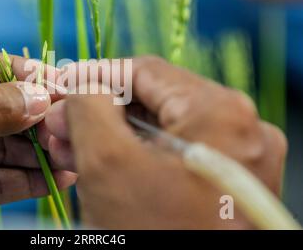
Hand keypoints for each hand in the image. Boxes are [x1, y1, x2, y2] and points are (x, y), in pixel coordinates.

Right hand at [39, 57, 286, 228]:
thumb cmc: (153, 235)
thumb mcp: (107, 161)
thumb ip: (88, 105)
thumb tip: (79, 83)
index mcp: (222, 111)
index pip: (145, 71)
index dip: (97, 74)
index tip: (63, 84)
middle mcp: (243, 128)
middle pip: (155, 100)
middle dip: (101, 109)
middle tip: (61, 123)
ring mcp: (240, 157)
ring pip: (163, 126)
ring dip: (115, 132)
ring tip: (72, 143)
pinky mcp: (228, 180)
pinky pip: (176, 152)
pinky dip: (138, 153)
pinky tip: (103, 160)